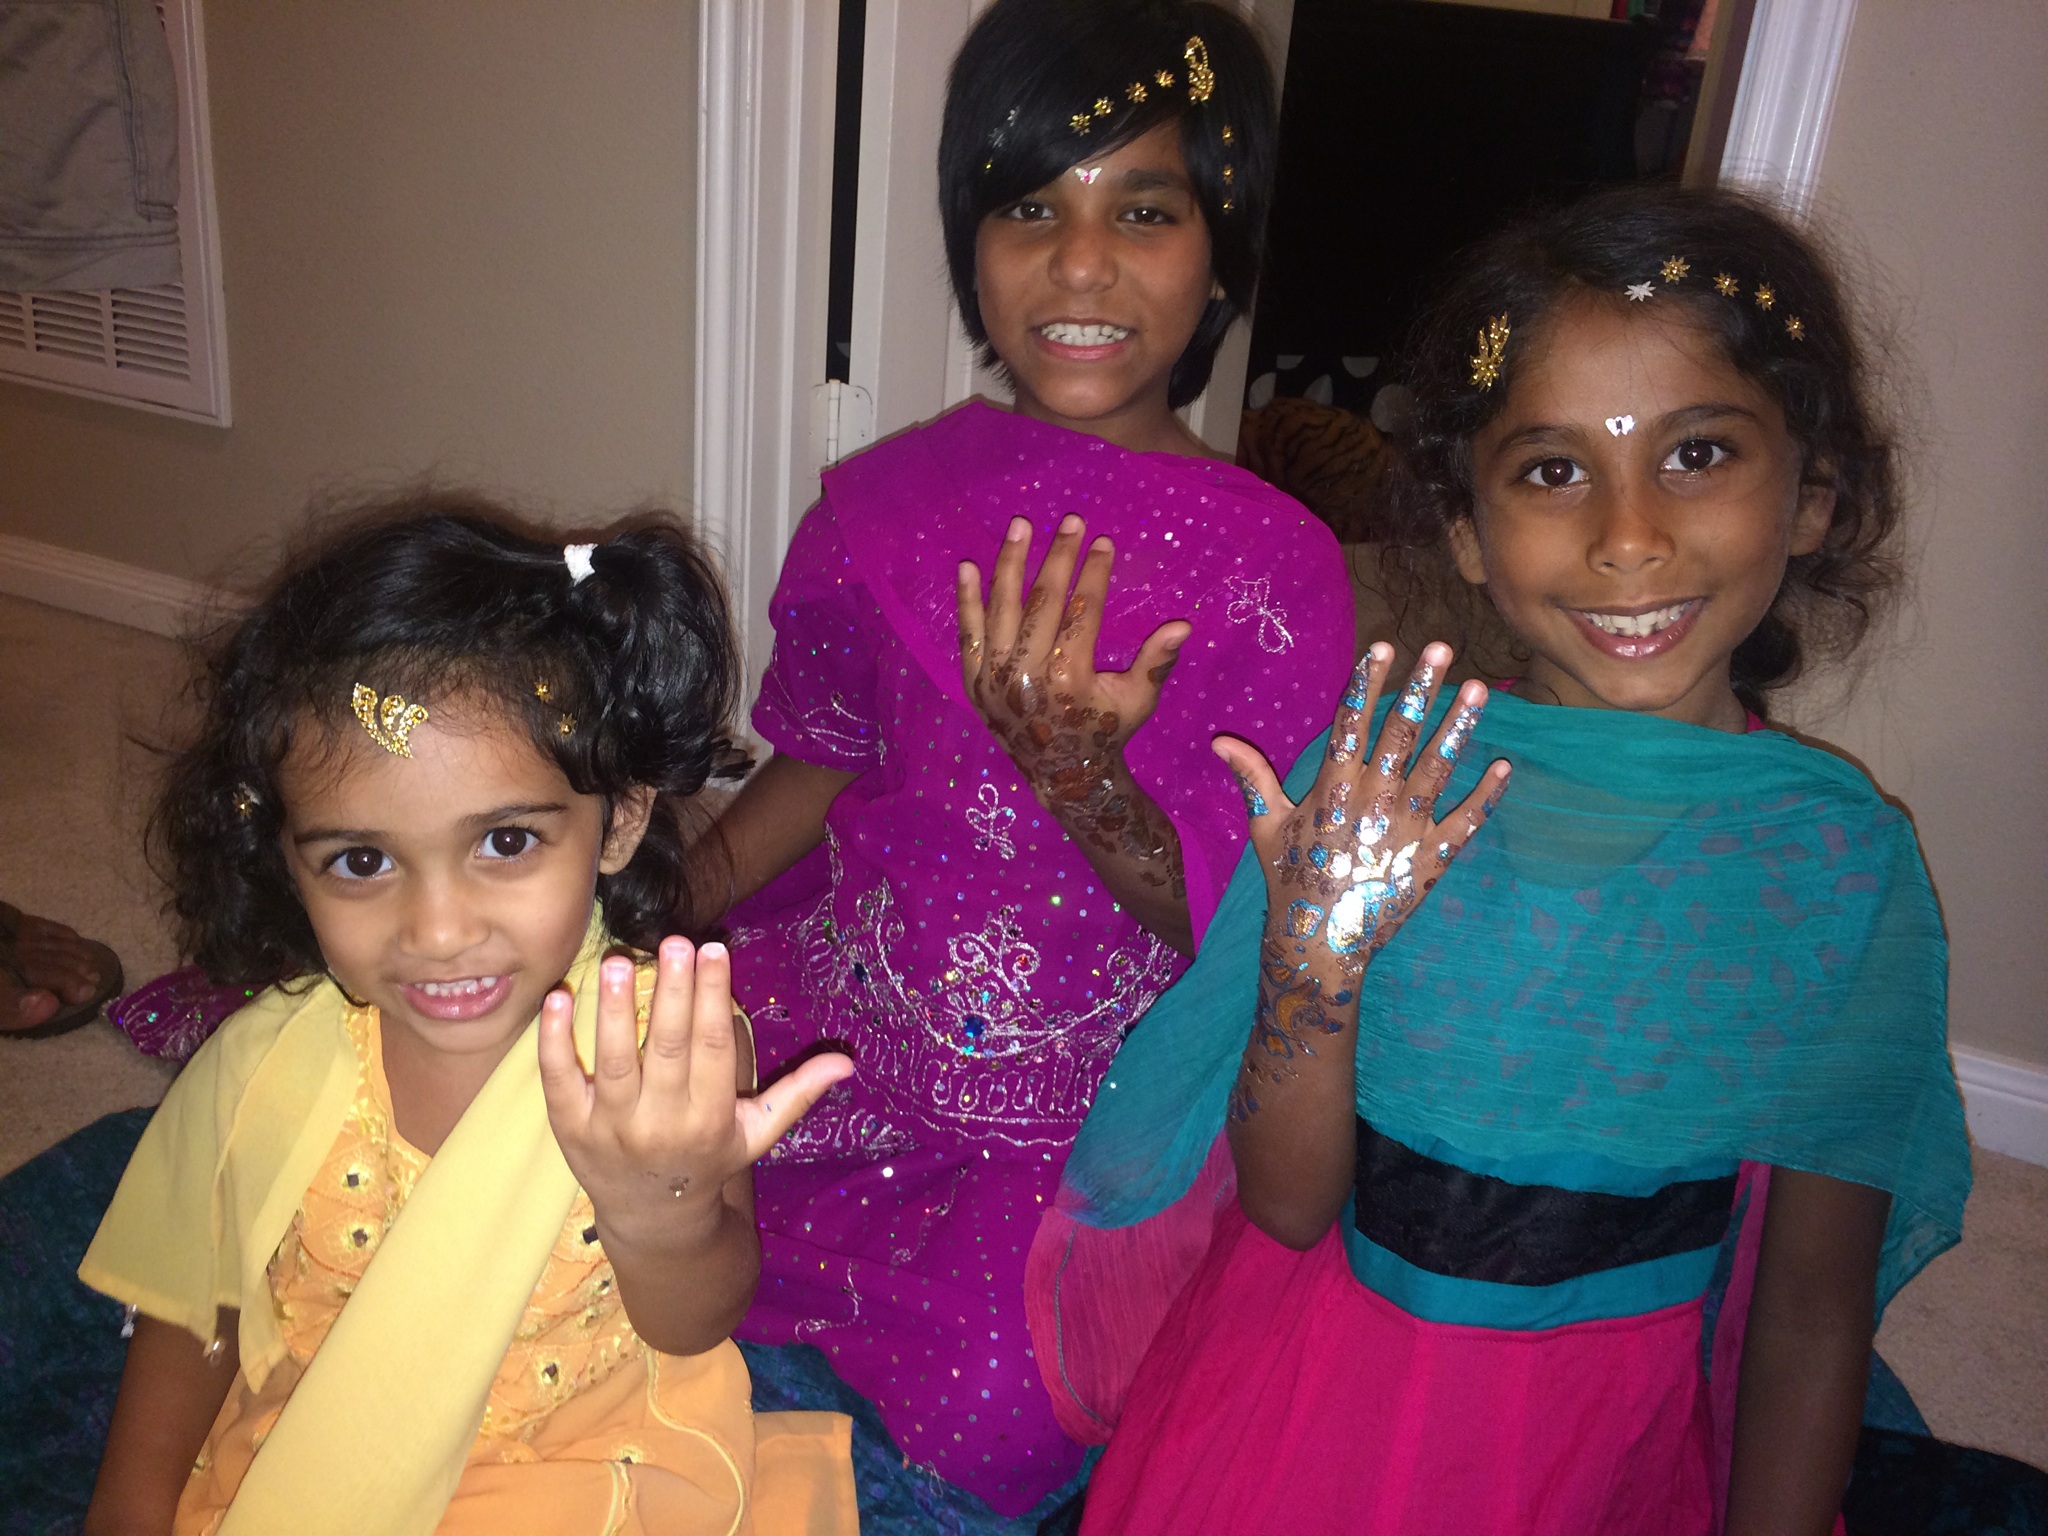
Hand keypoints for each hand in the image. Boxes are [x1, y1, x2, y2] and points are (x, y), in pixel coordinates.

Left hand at [539, 938, 852, 1250]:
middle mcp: (659, 1124)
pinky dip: (554, 1040)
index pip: (712, 1050)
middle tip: (675, 942)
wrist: (652, 1220)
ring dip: (612, 1009)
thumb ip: (797, 1094)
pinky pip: (558, 1079)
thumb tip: (847, 1062)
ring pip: (612, 1060)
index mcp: (709, 1120)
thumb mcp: (757, 1133)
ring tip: (618, 961)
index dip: (714, 998)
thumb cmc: (710, 1160)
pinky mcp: (569, 1127)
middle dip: (673, 993)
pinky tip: (560, 998)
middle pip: (666, 1049)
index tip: (715, 950)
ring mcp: (609, 1127)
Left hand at [956, 514, 1189, 881]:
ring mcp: (994, 676)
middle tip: (1071, 520)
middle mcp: (1027, 673)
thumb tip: (1184, 624)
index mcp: (1069, 676)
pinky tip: (968, 565)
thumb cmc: (1106, 730)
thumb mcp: (1137, 700)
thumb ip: (1156, 660)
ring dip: (1011, 562)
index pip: (1083, 610)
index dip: (1094, 572)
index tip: (1102, 541)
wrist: (1060, 773)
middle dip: (1058, 556)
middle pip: (1043, 600)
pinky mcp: (973, 681)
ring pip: (1002, 608)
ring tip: (1021, 525)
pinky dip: (967, 600)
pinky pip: (968, 633)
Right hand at [1217, 642, 1507, 1117]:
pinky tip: (1504, 766)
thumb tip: (1220, 741)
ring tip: (1478, 689)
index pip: (1351, 722)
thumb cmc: (1290, 879)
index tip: (1384, 646)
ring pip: (1438, 767)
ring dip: (1459, 727)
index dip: (1367, 683)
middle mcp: (1372, 798)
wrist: (1320, 940)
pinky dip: (1486, 795)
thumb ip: (1253, 778)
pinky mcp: (1431, 856)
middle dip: (1420, 689)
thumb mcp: (1266, 827)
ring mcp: (1406, 826)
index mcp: (1333, 786)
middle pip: (1399, 733)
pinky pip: (1465, 821)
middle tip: (1441, 649)